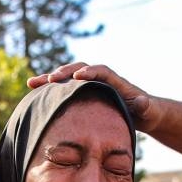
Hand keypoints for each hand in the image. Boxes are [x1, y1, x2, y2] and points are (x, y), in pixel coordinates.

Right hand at [27, 62, 160, 132]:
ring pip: (68, 77)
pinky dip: (50, 90)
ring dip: (51, 79)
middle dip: (65, 72)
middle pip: (80, 69)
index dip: (91, 73)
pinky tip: (33, 93)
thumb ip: (145, 105)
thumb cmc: (147, 111)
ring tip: (32, 83)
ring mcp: (91, 85)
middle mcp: (101, 79)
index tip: (78, 76)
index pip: (102, 72)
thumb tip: (142, 101)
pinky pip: (65, 89)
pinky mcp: (83, 94)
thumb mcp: (149, 110)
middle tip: (50, 79)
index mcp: (116, 82)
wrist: (143, 112)